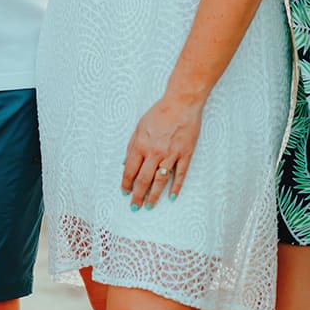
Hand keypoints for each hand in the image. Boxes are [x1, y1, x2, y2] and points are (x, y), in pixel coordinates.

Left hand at [121, 93, 202, 208]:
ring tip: (149, 206)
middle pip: (144, 179)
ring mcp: (171, 154)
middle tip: (134, 206)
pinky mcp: (185, 154)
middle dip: (137, 195)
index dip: (126, 183)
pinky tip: (171, 197)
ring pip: (160, 180)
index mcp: (141, 145)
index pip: (130, 170)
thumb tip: (124, 162)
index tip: (124, 192)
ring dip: (154, 195)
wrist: (181, 103)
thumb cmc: (159, 113)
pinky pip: (180, 174)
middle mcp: (154, 152)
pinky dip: (176, 187)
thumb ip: (131, 145)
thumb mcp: (139, 126)